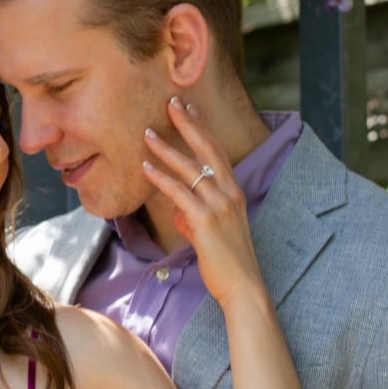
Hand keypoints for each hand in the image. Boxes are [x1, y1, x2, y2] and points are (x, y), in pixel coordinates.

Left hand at [142, 96, 259, 306]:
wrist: (241, 285)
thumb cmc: (225, 261)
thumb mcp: (208, 232)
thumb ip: (192, 216)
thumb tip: (176, 209)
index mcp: (233, 192)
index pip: (216, 152)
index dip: (201, 129)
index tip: (188, 109)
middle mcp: (229, 193)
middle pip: (207, 150)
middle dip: (188, 124)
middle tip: (171, 102)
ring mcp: (219, 205)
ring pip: (190, 169)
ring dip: (166, 149)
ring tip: (147, 133)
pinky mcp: (206, 221)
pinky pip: (180, 193)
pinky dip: (161, 178)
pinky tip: (146, 167)